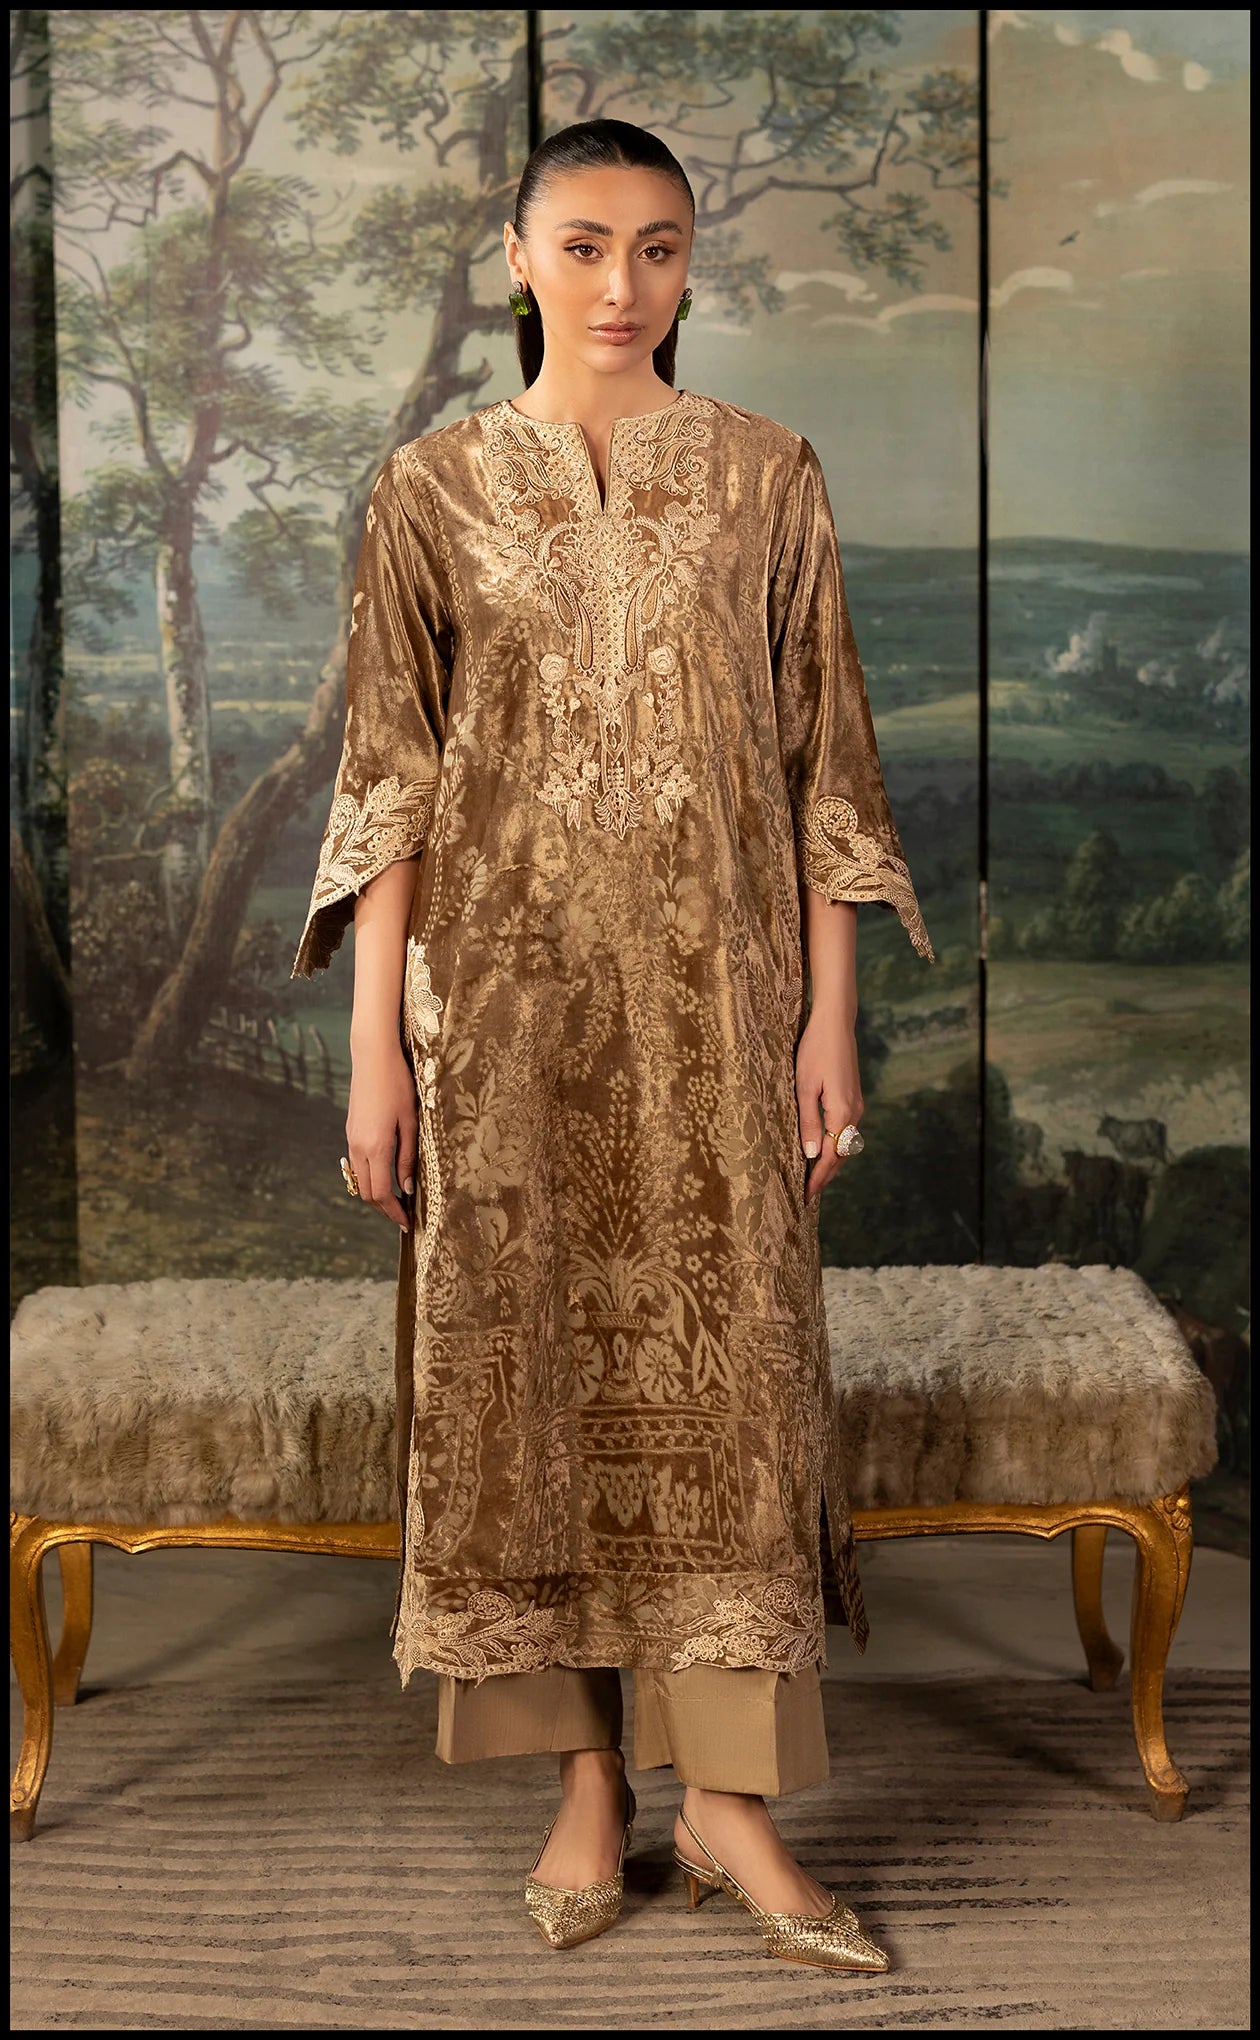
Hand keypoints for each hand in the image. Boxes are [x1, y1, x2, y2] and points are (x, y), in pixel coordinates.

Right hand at [346, 1040, 418, 1231]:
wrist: (373, 1057)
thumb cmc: (398, 1085)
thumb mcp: (410, 1121)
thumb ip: (407, 1157)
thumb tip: (407, 1188)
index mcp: (375, 1146)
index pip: (381, 1193)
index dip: (394, 1212)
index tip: (408, 1223)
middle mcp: (358, 1147)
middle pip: (367, 1192)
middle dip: (385, 1208)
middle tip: (404, 1216)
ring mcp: (351, 1139)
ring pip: (360, 1179)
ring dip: (377, 1193)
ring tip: (398, 1200)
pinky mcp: (351, 1131)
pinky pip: (358, 1164)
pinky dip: (371, 1177)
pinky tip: (386, 1175)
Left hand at [796, 1008, 862, 1207]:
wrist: (836, 1023)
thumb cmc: (815, 1051)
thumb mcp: (804, 1086)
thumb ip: (807, 1121)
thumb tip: (809, 1154)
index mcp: (841, 1113)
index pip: (828, 1156)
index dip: (817, 1178)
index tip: (806, 1196)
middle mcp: (853, 1113)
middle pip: (840, 1154)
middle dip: (824, 1175)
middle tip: (808, 1194)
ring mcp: (856, 1105)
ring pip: (844, 1143)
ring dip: (830, 1162)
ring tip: (813, 1177)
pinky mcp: (853, 1098)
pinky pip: (845, 1131)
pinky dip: (834, 1145)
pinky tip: (822, 1148)